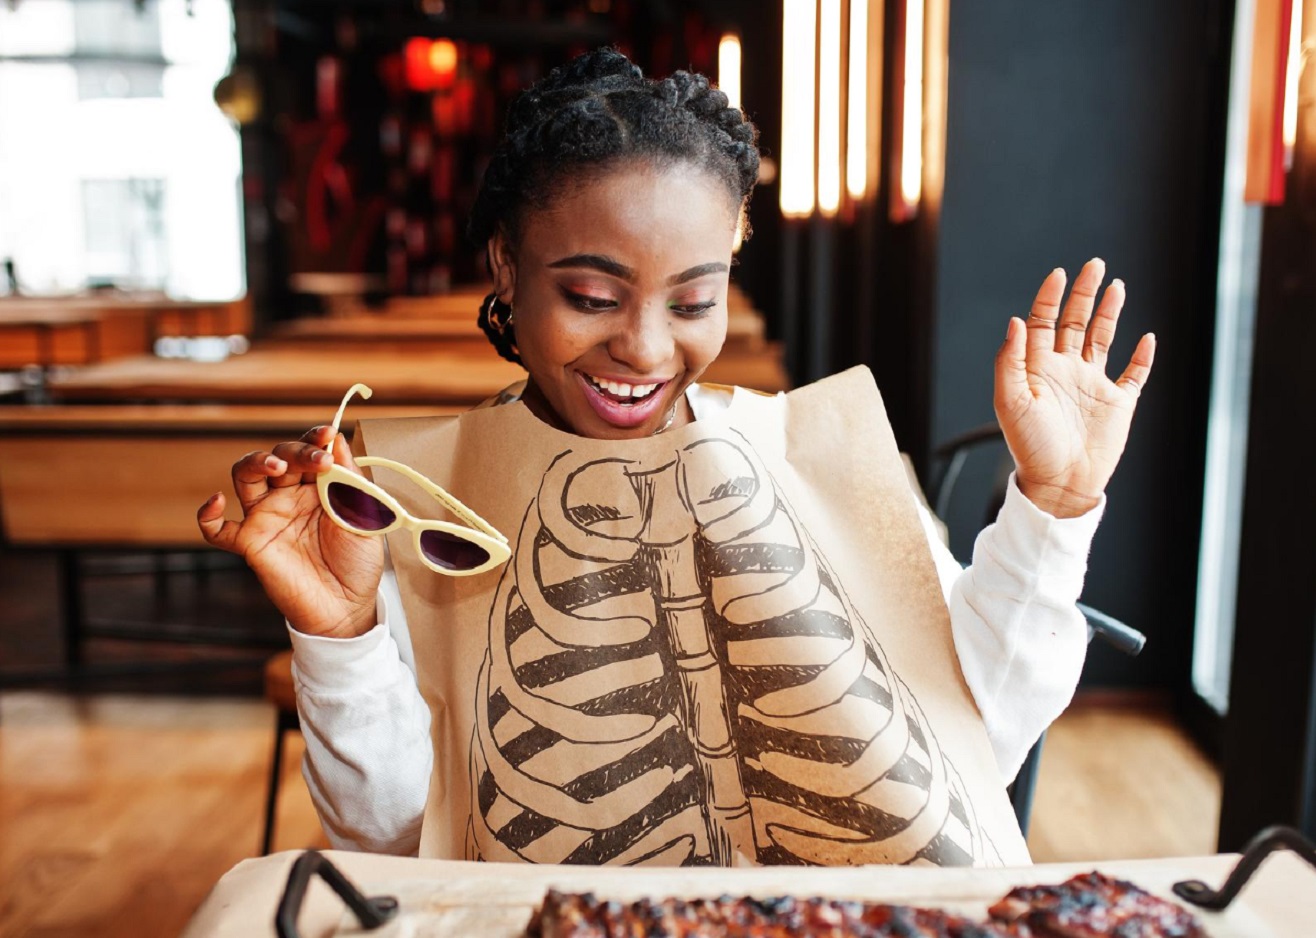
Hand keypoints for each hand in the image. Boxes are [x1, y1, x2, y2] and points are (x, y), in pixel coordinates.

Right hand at [196, 425, 383, 637]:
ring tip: (277, 465)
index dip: (315, 439)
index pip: (309, 450)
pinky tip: (216, 502)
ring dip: (256, 462)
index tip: (328, 435)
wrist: (347, 606)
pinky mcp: (250, 543)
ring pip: (246, 477)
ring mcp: (267, 517)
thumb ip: (351, 482)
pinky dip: (207, 515)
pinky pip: (217, 529)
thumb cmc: (358, 562)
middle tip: (318, 461)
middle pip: (278, 457)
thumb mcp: (364, 517)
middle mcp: (289, 495)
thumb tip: (339, 441)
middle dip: (296, 451)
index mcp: (318, 485)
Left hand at [994, 259, 1155, 518]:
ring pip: (1102, 339)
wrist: (1060, 482)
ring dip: (1109, 313)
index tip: (1058, 274)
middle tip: (1094, 265)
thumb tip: (1016, 321)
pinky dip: (1142, 356)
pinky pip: (1134, 374)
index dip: (1050, 298)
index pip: (1043, 323)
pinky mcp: (1118, 403)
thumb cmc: (1030, 446)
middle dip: (1084, 294)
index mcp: (1038, 368)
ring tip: (1117, 286)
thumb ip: (1010, 361)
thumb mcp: (1011, 401)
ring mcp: (1093, 385)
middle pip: (1074, 322)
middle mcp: (1066, 371)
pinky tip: (1146, 337)